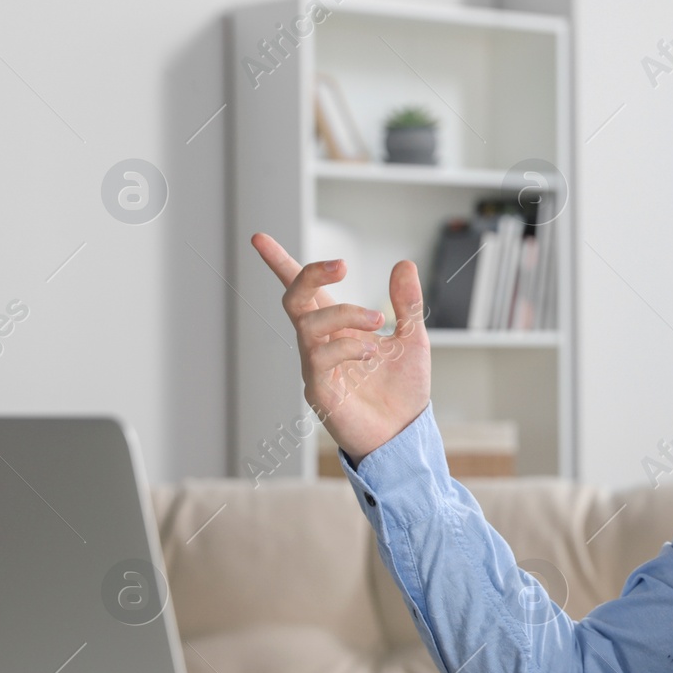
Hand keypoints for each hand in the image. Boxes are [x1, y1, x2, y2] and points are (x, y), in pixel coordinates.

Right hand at [251, 233, 430, 463]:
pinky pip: (319, 357)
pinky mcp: (319, 390)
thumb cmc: (402, 390)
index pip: (305, 291)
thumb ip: (406, 304)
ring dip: (344, 313)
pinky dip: (346, 345)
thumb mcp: (413, 338)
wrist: (405, 433)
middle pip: (294, 299)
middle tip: (341, 265)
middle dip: (310, 275)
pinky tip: (372, 352)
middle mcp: (319, 344)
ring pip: (308, 324)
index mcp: (337, 328)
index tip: (260, 238)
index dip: (280, 264)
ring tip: (377, 321)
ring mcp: (315, 367)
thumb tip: (403, 263)